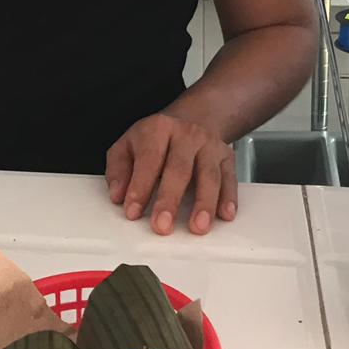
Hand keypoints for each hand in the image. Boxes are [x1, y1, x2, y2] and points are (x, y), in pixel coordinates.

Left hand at [105, 113, 237, 235]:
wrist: (191, 120)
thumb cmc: (154, 141)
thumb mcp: (127, 146)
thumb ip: (118, 170)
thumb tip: (118, 196)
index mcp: (158, 129)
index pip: (148, 159)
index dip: (140, 186)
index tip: (132, 211)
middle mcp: (187, 134)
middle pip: (179, 168)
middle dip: (170, 199)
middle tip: (162, 226)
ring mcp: (210, 145)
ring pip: (209, 176)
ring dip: (204, 203)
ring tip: (197, 227)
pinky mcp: (227, 157)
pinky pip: (230, 179)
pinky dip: (228, 198)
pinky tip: (224, 215)